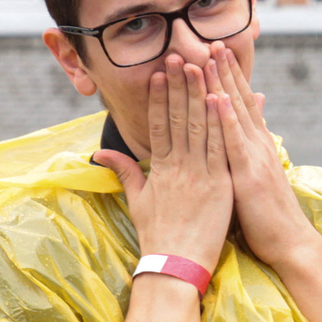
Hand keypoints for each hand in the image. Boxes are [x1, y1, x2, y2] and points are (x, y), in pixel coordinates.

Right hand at [95, 56, 230, 270]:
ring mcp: (199, 175)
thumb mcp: (137, 200)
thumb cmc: (158, 235)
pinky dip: (221, 124)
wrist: (175, 265)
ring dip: (199, 94)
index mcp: (159, 169)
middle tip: (178, 56)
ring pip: (199, 127)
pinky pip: (221, 148)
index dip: (158, 97)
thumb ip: (125, 171)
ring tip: (199, 67)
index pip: (157, 125)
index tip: (159, 72)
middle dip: (178, 86)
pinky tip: (220, 99)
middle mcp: (178, 167)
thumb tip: (100, 152)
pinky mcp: (220, 185)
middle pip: (177, 118)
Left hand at [205, 45, 321, 268]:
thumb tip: (249, 137)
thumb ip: (252, 150)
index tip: (216, 51)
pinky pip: (234, 142)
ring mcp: (254, 157)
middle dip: (224, 70)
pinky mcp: (248, 174)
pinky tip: (217, 97)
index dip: (229, 77)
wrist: (289, 242)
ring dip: (222, 83)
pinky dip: (226, 118)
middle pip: (239, 100)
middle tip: (211, 39)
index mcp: (256, 146)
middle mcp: (257, 145)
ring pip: (235, 113)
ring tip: (210, 56)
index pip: (241, 104)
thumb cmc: (268, 215)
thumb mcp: (258, 175)